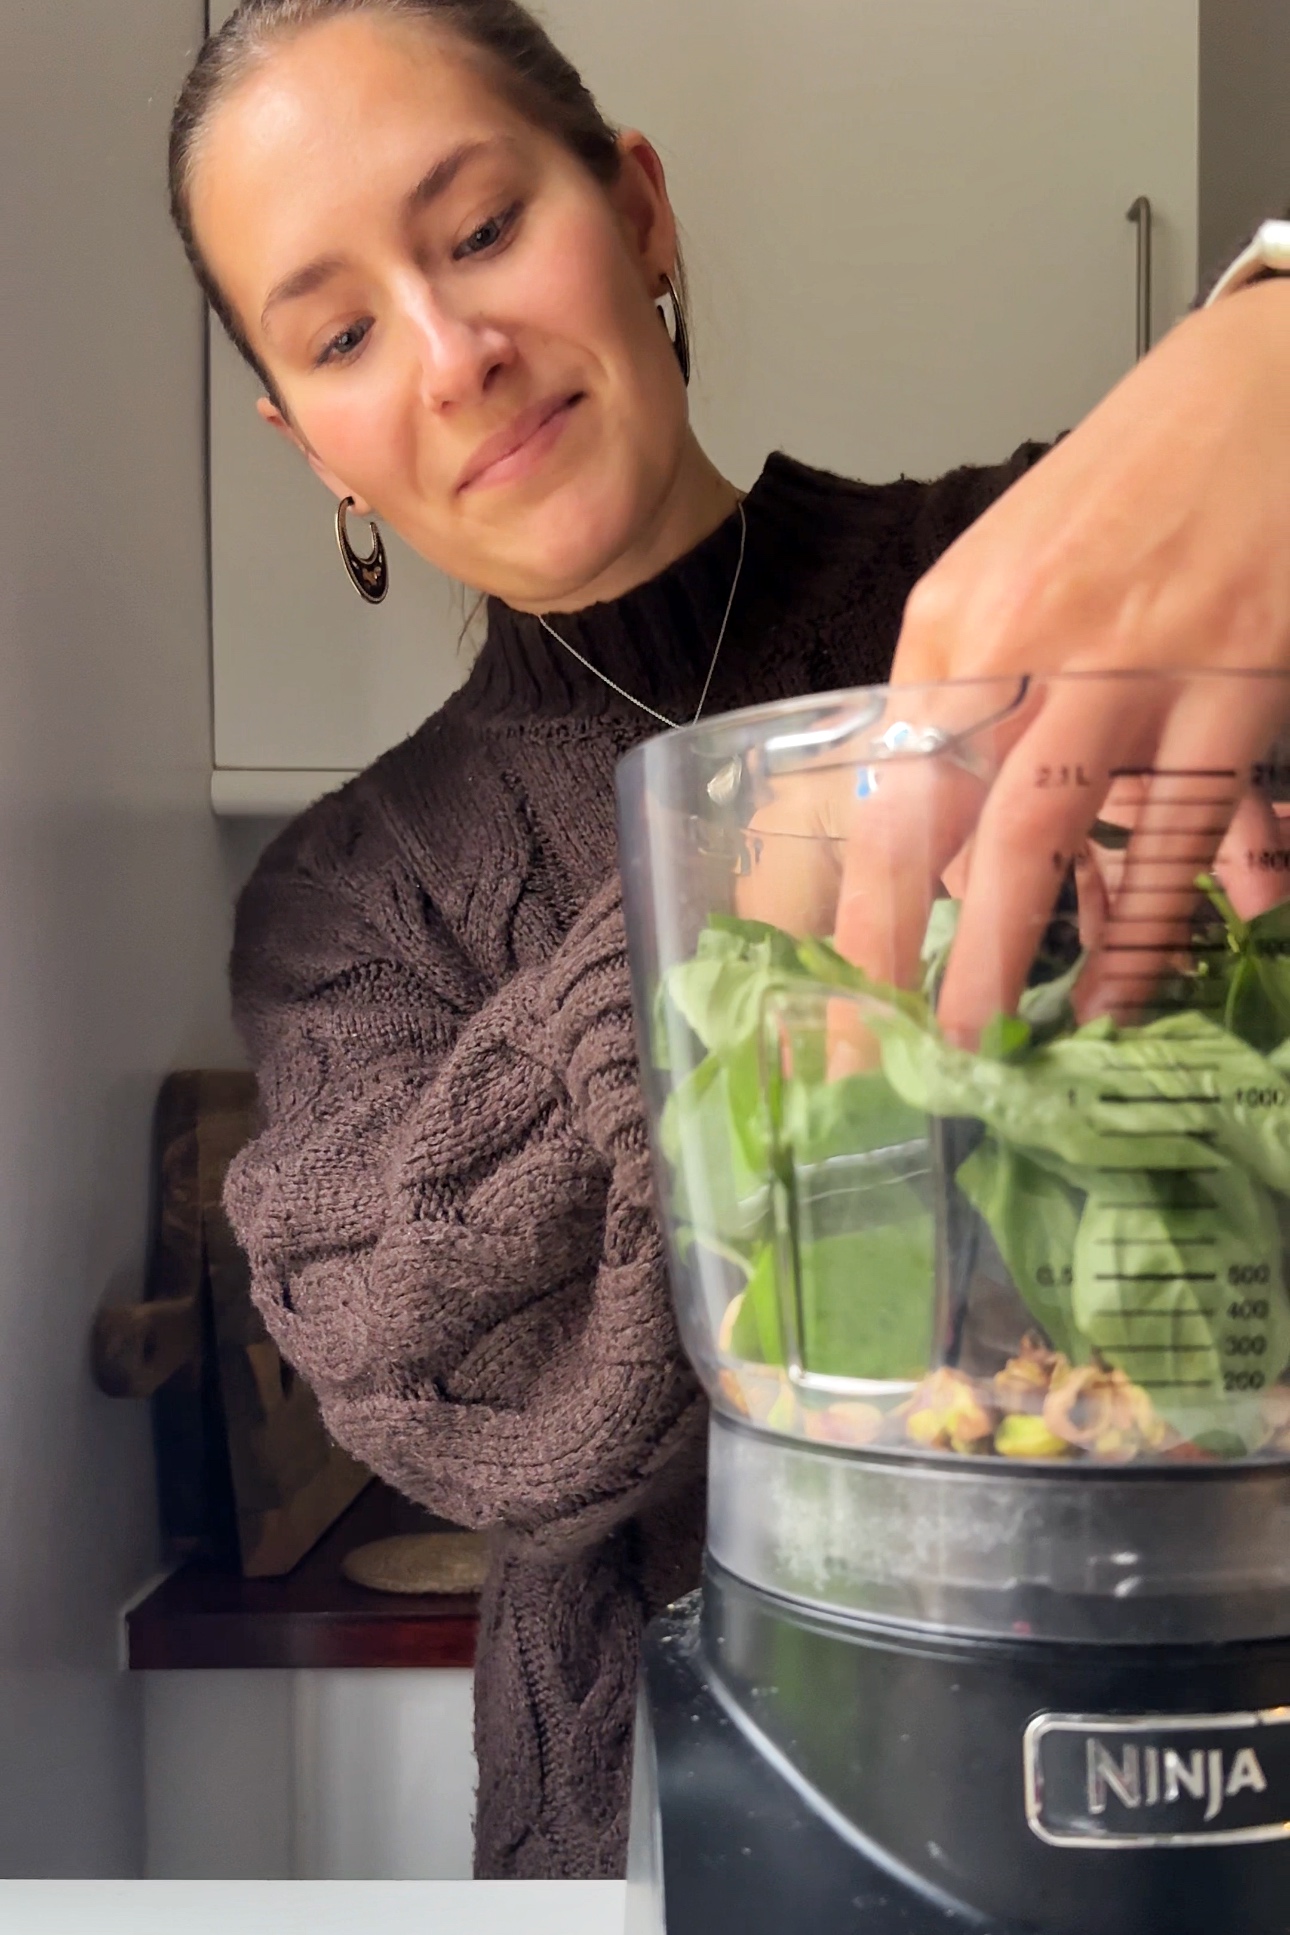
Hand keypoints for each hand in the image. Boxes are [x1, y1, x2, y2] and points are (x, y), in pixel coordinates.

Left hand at [834, 280, 1289, 1040]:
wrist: (1273, 377)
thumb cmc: (1138, 482)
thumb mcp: (1016, 571)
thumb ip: (974, 699)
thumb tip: (957, 850)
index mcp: (957, 618)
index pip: (889, 794)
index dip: (862, 917)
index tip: (836, 1011)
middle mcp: (1024, 639)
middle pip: (949, 834)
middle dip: (911, 963)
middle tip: (893, 1067)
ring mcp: (1135, 661)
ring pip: (1051, 839)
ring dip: (1020, 959)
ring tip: (991, 1049)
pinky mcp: (1239, 680)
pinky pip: (1187, 828)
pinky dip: (1156, 920)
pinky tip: (1130, 988)